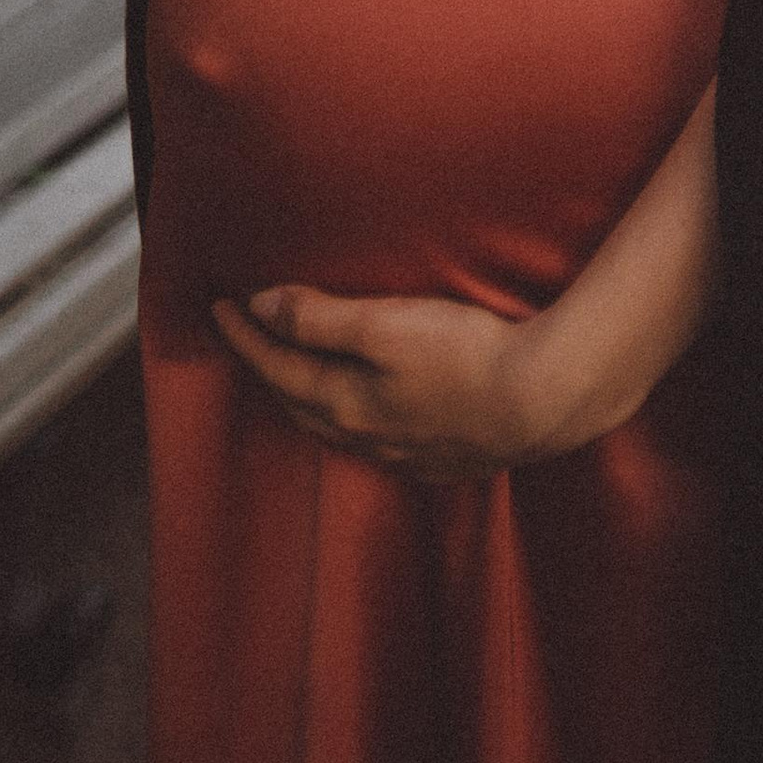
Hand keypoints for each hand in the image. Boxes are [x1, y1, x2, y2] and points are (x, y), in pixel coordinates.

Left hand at [213, 283, 547, 478]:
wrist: (544, 401)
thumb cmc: (465, 355)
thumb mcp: (386, 325)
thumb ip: (320, 318)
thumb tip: (261, 308)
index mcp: (346, 404)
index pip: (278, 366)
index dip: (244, 334)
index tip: (219, 304)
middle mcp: (368, 437)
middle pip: (301, 402)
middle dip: (269, 367)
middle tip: (248, 335)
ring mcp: (407, 454)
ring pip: (339, 427)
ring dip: (308, 396)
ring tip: (298, 369)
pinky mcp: (443, 458)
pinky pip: (378, 442)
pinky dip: (354, 418)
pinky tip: (369, 410)